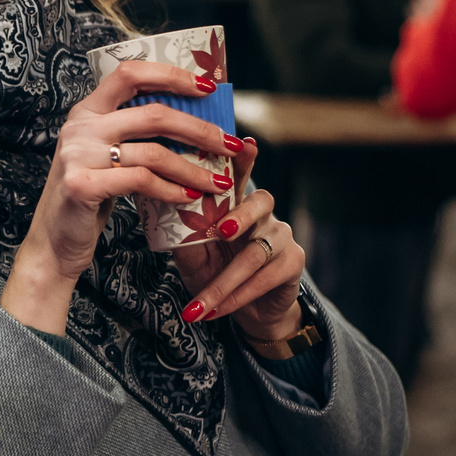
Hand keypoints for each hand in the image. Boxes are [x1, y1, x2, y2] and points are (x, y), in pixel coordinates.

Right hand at [0, 60, 250, 334]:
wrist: (55, 241)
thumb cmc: (92, 194)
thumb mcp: (107, 155)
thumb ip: (134, 134)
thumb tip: (196, 122)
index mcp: (87, 110)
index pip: (130, 73)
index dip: (171, 76)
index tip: (208, 88)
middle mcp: (80, 126)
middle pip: (153, 114)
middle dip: (199, 129)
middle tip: (229, 144)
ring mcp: (78, 154)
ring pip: (153, 152)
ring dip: (193, 168)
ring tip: (218, 182)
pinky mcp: (81, 185)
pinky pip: (141, 181)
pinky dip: (172, 190)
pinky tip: (189, 198)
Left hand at [172, 168, 306, 345]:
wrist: (246, 312)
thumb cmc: (214, 273)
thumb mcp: (192, 256)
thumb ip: (184, 235)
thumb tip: (162, 213)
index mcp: (235, 204)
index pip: (240, 175)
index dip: (244, 159)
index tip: (245, 144)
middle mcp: (262, 214)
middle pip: (260, 201)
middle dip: (241, 215)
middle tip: (223, 229)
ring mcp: (281, 236)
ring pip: (255, 252)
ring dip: (224, 281)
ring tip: (202, 301)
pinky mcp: (293, 262)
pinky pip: (265, 276)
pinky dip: (237, 296)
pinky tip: (216, 310)